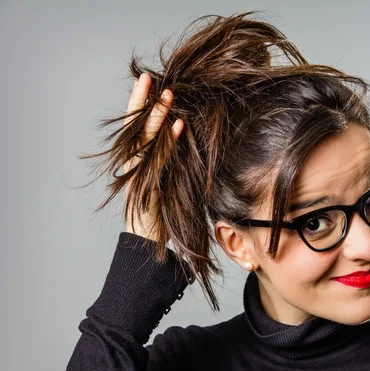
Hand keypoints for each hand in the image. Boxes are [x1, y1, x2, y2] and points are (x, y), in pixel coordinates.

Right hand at [123, 72, 183, 240]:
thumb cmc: (159, 206)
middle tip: (148, 77)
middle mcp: (133, 162)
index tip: (146, 79)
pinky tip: (181, 125)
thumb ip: (164, 153)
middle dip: (141, 101)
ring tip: (168, 95)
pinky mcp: (149, 184)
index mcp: (134, 158)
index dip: (139, 101)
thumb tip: (180, 127)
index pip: (134, 124)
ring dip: (158, 116)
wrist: (149, 237)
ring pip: (147, 139)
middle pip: (135, 127)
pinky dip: (171, 141)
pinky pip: (161, 159)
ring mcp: (139, 173)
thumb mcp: (162, 174)